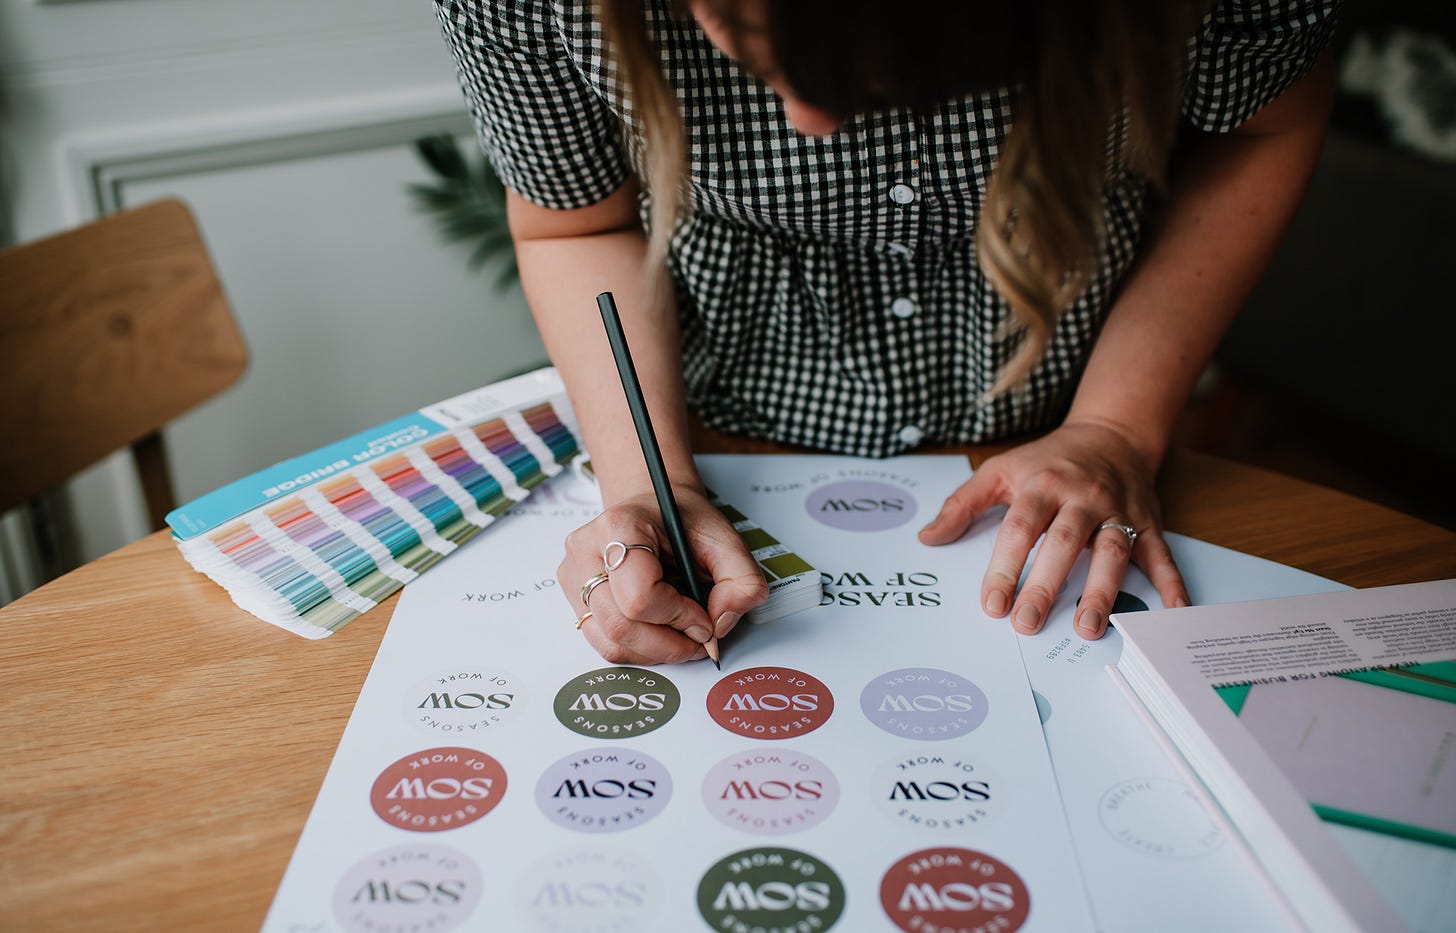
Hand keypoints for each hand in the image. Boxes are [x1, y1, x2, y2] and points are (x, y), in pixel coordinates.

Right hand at [561, 486, 769, 663]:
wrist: (652, 507)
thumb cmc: (680, 519)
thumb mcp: (725, 538)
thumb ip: (740, 579)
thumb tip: (721, 624)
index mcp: (619, 526)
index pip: (640, 597)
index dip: (679, 618)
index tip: (705, 619)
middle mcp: (586, 551)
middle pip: (621, 626)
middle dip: (669, 644)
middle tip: (699, 638)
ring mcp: (574, 576)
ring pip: (610, 642)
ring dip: (655, 651)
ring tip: (682, 635)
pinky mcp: (574, 598)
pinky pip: (604, 643)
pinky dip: (639, 649)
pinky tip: (660, 632)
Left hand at [917, 420, 1189, 637]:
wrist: (1112, 433)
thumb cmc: (1049, 460)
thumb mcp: (1000, 470)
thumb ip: (962, 504)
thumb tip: (927, 538)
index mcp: (1043, 485)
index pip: (1020, 528)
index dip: (1004, 566)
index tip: (991, 604)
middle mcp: (1083, 498)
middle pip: (1064, 543)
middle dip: (1046, 585)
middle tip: (1028, 624)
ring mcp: (1119, 511)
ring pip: (1113, 551)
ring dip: (1101, 590)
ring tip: (1087, 628)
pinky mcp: (1149, 522)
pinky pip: (1162, 555)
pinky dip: (1171, 584)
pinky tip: (1174, 612)